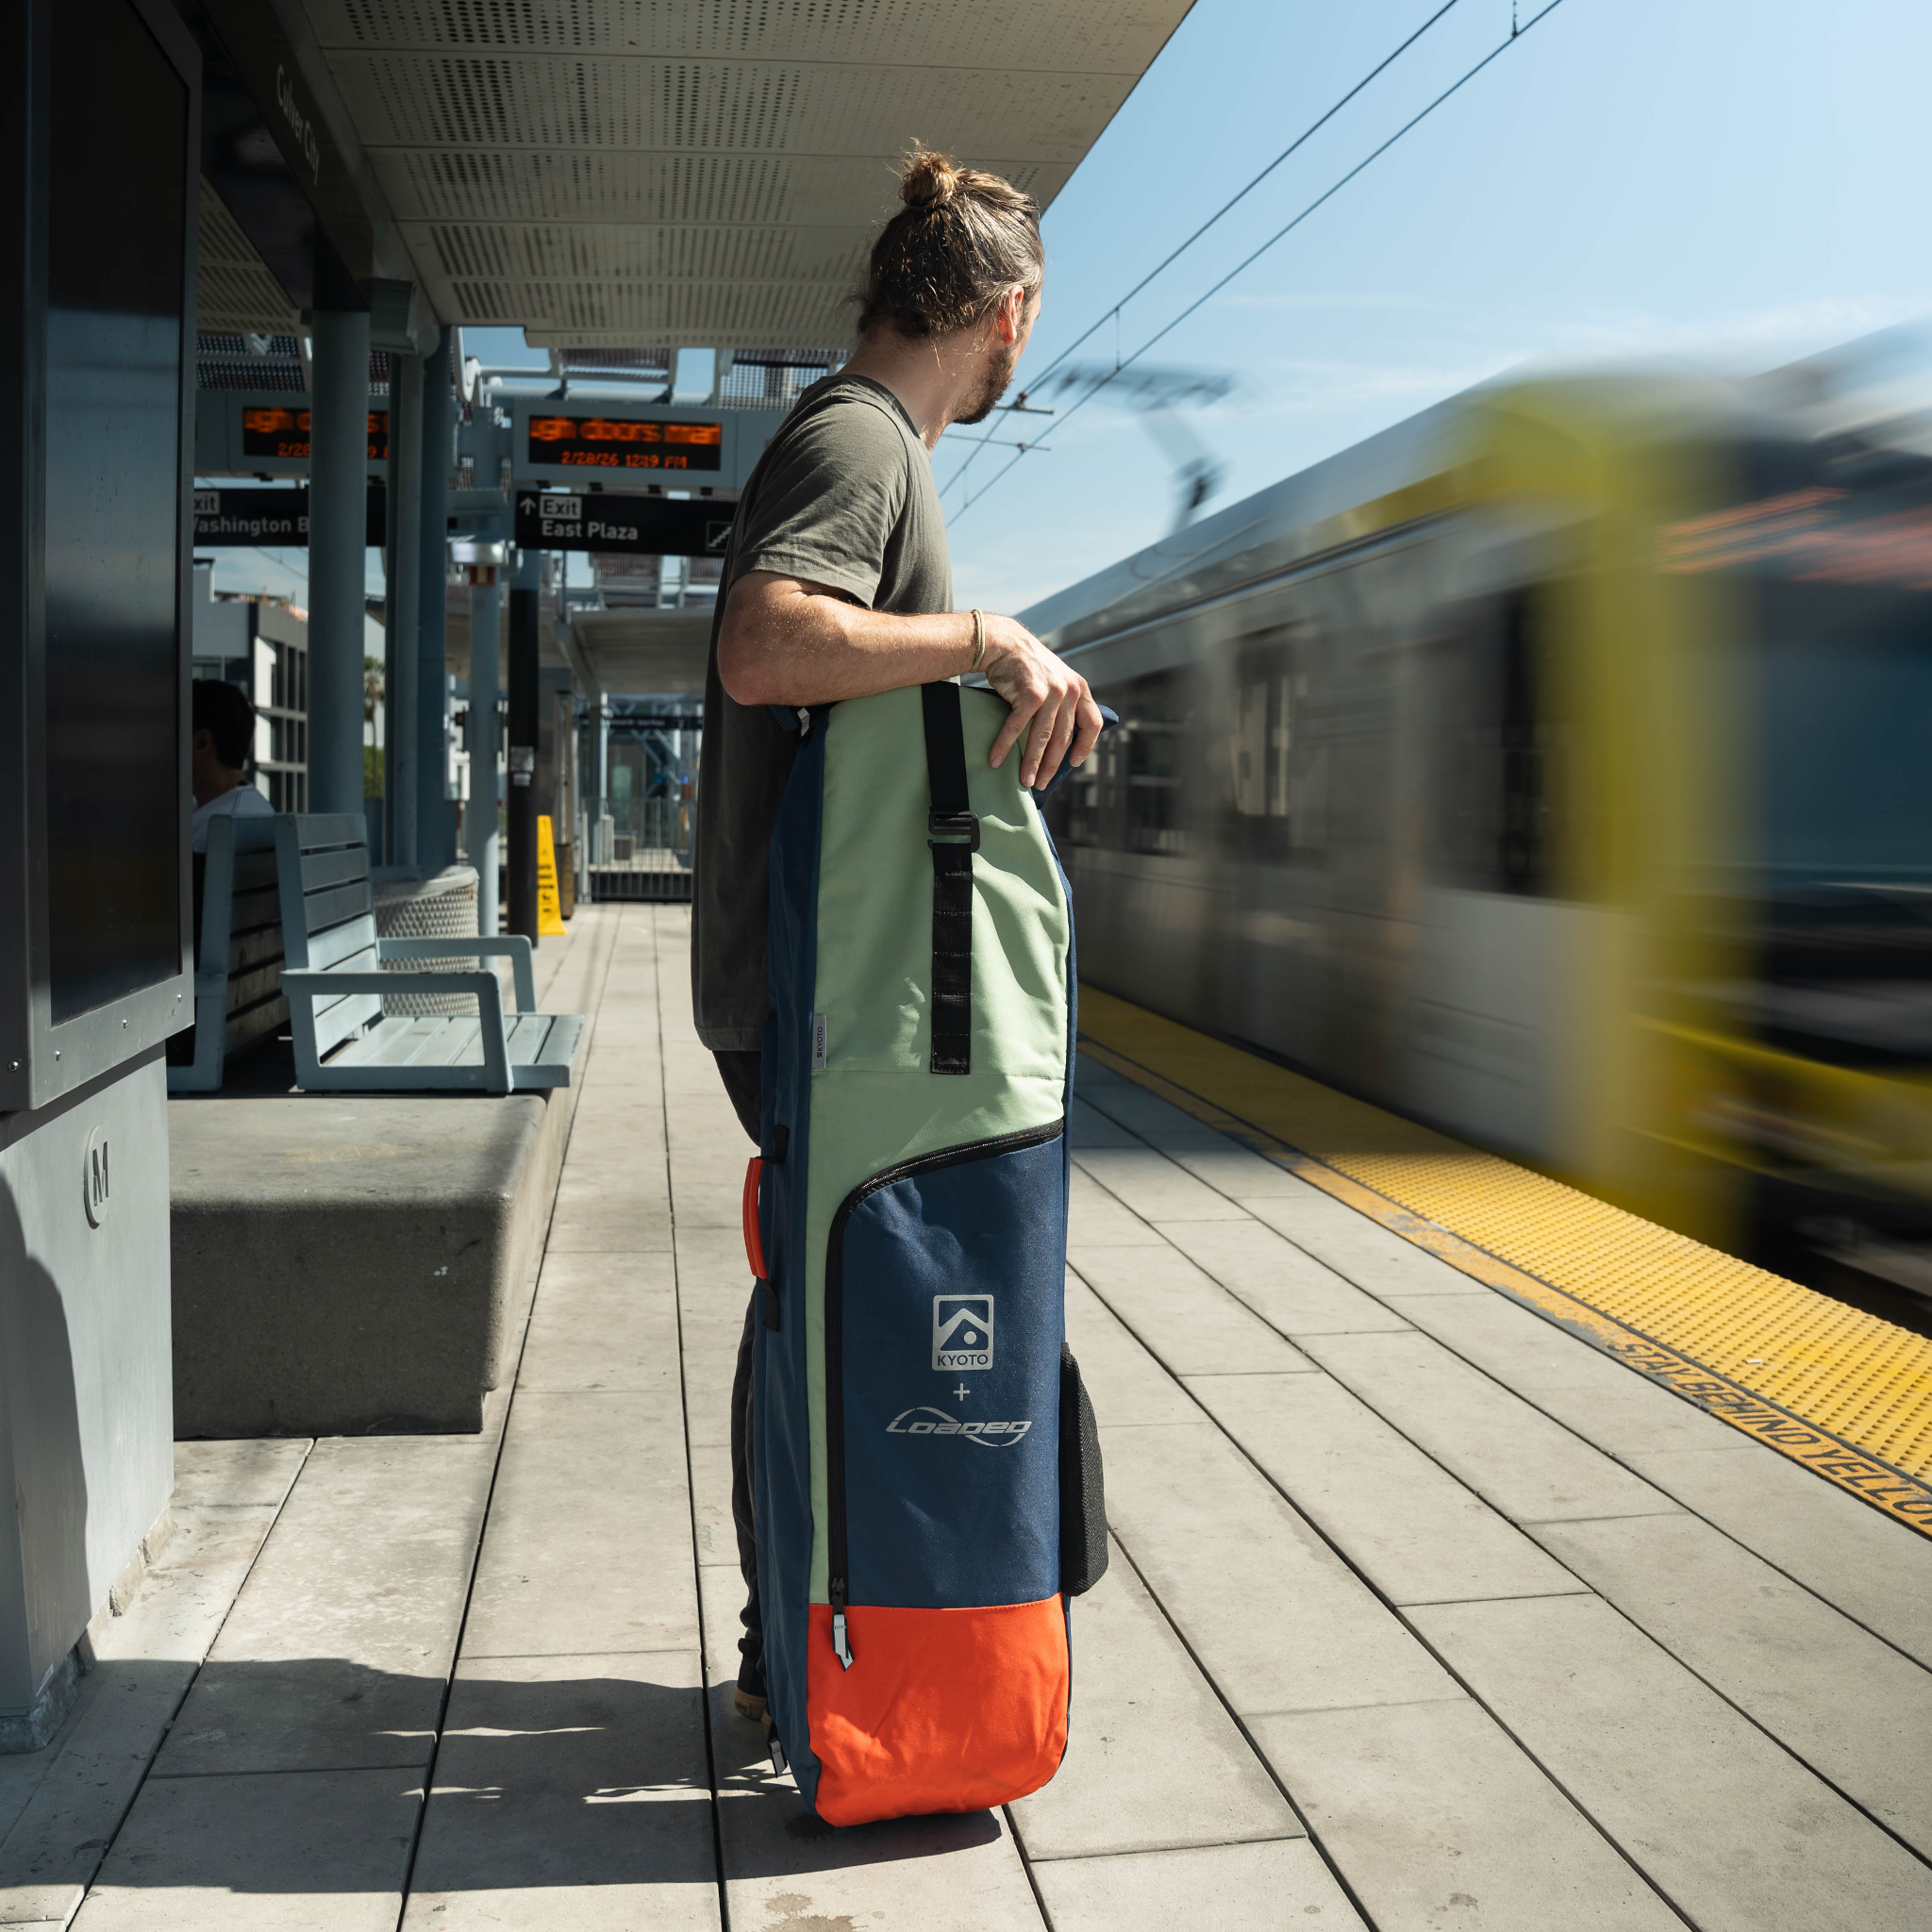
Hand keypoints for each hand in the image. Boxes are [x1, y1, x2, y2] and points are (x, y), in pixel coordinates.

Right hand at [979, 614, 1103, 789]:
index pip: (1092, 723)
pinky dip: (1005, 746)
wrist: (1004, 642)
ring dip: (1031, 763)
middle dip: (1051, 765)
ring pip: (1042, 738)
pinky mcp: (1031, 695)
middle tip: (1042, 783)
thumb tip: (1058, 737)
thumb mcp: (1055, 678)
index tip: (1074, 763)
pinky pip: (1017, 727)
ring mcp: (1051, 692)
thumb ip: (1063, 702)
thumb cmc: (1026, 666)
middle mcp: (1070, 691)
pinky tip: (996, 759)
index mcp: (1080, 688)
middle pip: (1063, 738)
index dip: (1086, 746)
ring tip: (1025, 780)